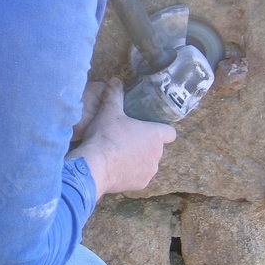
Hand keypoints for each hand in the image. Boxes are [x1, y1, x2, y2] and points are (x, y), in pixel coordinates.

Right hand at [67, 78, 175, 197]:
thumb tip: (115, 80)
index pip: (170, 133)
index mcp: (156, 135)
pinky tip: (117, 168)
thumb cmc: (106, 136)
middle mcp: (158, 154)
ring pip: (149, 163)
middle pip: (157, 147)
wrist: (94, 166)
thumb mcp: (109, 111)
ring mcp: (150, 171)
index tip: (149, 128)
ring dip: (139, 159)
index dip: (161, 130)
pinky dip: (131, 173)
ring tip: (120, 154)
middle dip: (145, 144)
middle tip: (126, 139)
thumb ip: (114, 95)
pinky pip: (140, 176)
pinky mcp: (141, 185)